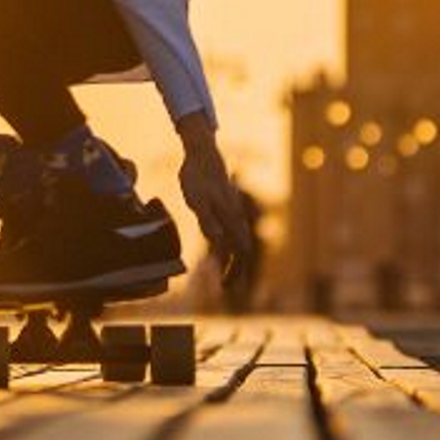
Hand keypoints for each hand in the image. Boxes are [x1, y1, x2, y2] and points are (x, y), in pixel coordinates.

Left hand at [175, 113, 253, 279]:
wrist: (202, 153)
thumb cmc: (196, 176)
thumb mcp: (197, 199)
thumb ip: (208, 220)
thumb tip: (218, 242)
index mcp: (230, 217)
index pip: (239, 250)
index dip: (234, 270)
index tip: (225, 286)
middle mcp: (235, 216)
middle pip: (242, 249)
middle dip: (236, 270)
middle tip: (224, 286)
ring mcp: (232, 211)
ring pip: (238, 240)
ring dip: (232, 259)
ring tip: (222, 273)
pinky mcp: (226, 206)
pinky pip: (232, 231)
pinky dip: (228, 246)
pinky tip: (219, 250)